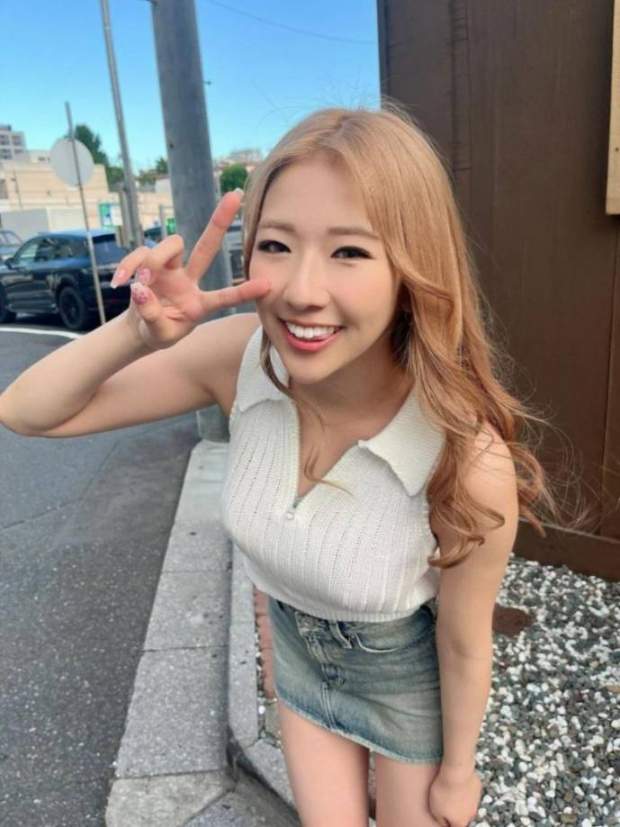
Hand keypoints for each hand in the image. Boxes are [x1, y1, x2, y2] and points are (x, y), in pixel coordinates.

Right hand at [111, 189, 270, 350]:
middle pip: (206, 246)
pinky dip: (128, 266)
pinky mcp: (148, 264)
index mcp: (199, 304)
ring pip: (170, 245)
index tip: (267, 284)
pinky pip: (139, 254)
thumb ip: (152, 316)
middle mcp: (189, 280)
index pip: (224, 297)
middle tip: (236, 195)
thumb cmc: (158, 332)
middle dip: (220, 221)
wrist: (140, 329)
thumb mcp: (158, 335)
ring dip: (154, 258)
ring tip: (141, 281)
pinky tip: (118, 282)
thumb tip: (141, 289)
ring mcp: (169, 269)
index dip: (243, 292)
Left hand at [427, 766, 481, 826]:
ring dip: (460, 799)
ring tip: (450, 790)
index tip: (441, 813)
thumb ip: (440, 820)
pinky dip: (464, 788)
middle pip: (462, 816)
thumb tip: (443, 823)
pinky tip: (457, 781)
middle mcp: (471, 814)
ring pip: (467, 804)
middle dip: (454, 811)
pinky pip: (470, 791)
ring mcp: (476, 801)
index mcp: (460, 822)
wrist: (456, 771)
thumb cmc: (443, 791)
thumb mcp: (434, 809)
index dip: (447, 822)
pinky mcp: (477, 788)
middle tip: (445, 800)